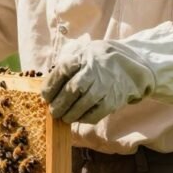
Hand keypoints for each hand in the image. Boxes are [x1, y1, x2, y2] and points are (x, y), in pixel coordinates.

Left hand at [41, 40, 155, 123]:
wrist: (127, 67)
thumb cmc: (97, 62)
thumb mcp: (82, 54)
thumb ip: (66, 67)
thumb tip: (47, 88)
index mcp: (82, 57)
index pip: (62, 71)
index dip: (51, 86)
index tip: (45, 96)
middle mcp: (93, 71)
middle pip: (72, 89)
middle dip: (59, 103)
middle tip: (53, 111)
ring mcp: (104, 86)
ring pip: (83, 103)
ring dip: (70, 113)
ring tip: (64, 117)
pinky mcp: (112, 100)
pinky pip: (95, 113)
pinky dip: (84, 118)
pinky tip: (79, 118)